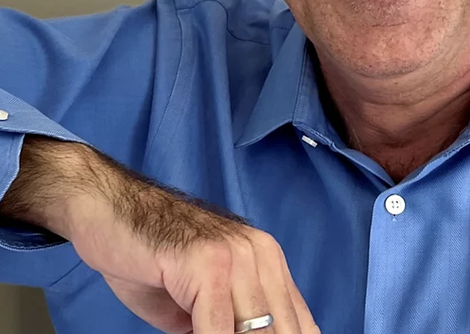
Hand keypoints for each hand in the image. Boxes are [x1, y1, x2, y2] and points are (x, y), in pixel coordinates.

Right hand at [1, 137, 320, 333]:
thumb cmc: (150, 258)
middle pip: (281, 330)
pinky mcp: (208, 262)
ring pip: (256, 332)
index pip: (298, 325)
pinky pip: (216, 328)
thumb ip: (227, 325)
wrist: (109, 210)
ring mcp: (237, 255)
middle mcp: (261, 255)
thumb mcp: (199, 302)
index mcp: (267, 262)